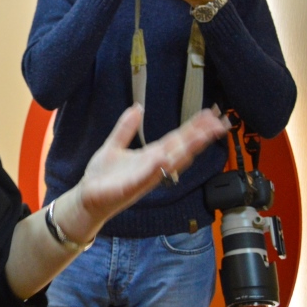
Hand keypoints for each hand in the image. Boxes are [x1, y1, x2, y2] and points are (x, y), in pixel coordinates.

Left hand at [64, 105, 227, 238]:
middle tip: (220, 122)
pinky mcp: (129, 188)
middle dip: (201, 136)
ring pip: (170, 163)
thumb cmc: (102, 176)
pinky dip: (154, 168)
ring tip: (203, 135)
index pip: (178, 139)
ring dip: (187, 150)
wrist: (86, 199)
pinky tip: (163, 157)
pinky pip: (145, 177)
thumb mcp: (113, 146)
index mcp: (150, 156)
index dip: (195, 127)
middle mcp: (153, 167)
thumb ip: (126, 128)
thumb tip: (138, 107)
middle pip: (182, 149)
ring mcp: (144, 178)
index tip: (211, 114)